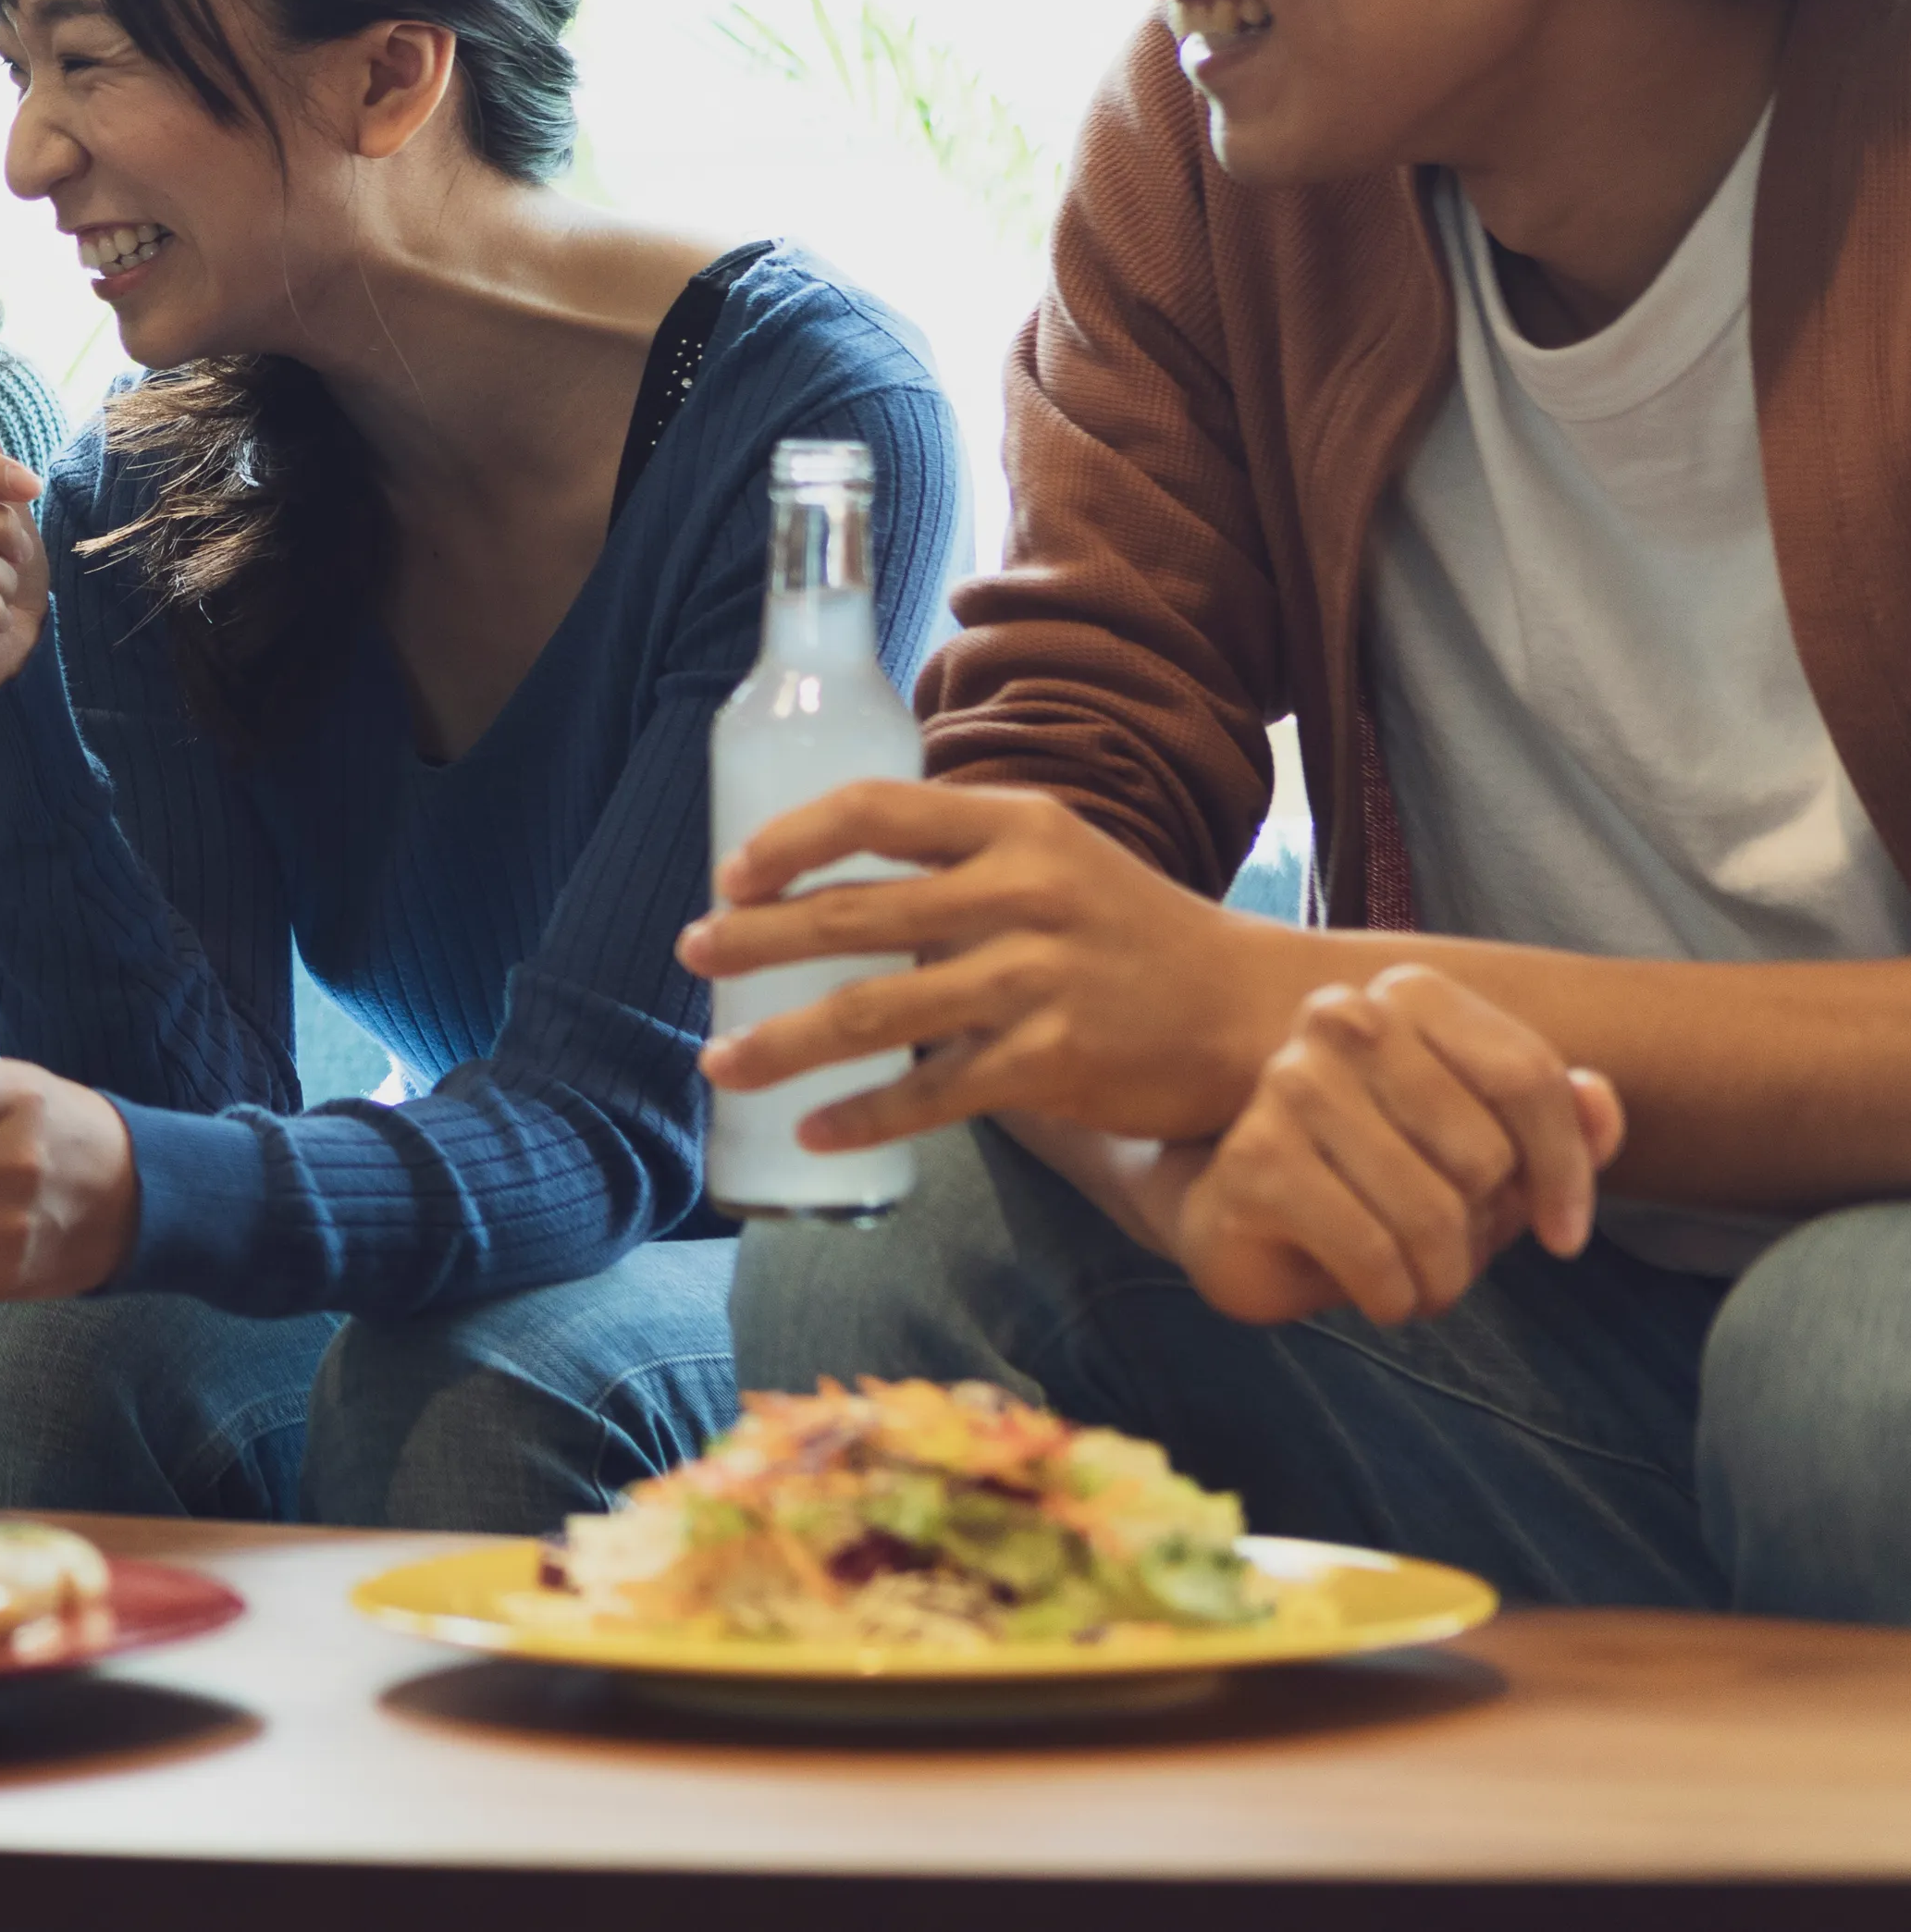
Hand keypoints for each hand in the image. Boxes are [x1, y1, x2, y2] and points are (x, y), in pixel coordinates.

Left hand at [680, 781, 1306, 1148]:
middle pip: (855, 914)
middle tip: (692, 954)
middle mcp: (1023, 894)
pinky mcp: (1054, 1062)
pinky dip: (865, 1116)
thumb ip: (957, 858)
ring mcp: (1038, 980)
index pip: (877, 809)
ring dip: (782, 1042)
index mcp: (1015, 826)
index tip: (731, 873)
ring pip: (875, 1012)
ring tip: (718, 1062)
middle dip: (757, 938)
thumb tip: (829, 880)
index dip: (792, 839)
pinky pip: (933, 1092)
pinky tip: (811, 1131)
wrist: (1249, 1013)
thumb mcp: (1054, 856)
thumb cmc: (1128, 930)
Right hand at [1137, 966, 1626, 1326]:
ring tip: (1421, 1278)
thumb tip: (1598, 1098)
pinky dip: (1394, 1297)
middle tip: (1452, 1244)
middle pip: (1484, 1154)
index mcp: (1407, 994)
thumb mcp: (1490, 1151)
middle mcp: (1341, 1019)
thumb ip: (1560, 1122)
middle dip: (1485, 1227)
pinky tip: (1380, 1294)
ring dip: (1442, 1276)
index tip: (1567, 1235)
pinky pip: (1374, 1253)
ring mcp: (1290, 1084)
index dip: (1566, 1170)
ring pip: (1432, 1213)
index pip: (1526, 1076)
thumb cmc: (1382, 1177)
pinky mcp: (1256, 1159)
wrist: (1246, 1215)